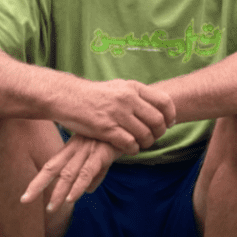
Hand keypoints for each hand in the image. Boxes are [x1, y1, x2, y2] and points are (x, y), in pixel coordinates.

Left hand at [20, 134, 122, 211]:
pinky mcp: (101, 153)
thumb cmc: (117, 136)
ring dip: (59, 192)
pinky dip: (79, 186)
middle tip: (24, 200)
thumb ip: (96, 173)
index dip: (39, 181)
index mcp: (74, 148)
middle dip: (38, 185)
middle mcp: (77, 149)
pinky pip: (87, 172)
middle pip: (53, 168)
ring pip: (68, 174)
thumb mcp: (104, 155)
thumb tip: (89, 191)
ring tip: (51, 208)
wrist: (132, 121)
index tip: (26, 196)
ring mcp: (88, 151)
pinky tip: (72, 198)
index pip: (52, 166)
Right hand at [54, 79, 175, 155]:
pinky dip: (133, 149)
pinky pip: (129, 143)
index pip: (164, 101)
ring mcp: (117, 113)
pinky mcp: (106, 128)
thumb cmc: (93, 95)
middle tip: (154, 137)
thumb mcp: (118, 87)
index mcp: (133, 87)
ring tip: (141, 144)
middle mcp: (127, 99)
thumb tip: (157, 105)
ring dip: (146, 143)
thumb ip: (136, 95)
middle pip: (157, 121)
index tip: (169, 124)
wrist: (66, 97)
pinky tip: (129, 149)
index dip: (170, 115)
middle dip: (159, 133)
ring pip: (145, 134)